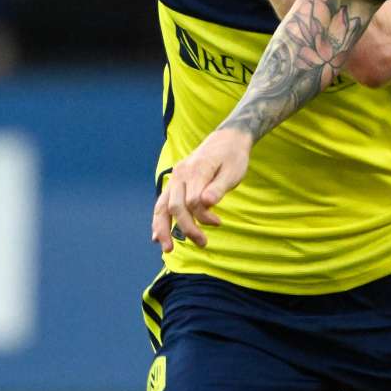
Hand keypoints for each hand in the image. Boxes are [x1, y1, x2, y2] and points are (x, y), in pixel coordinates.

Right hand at [151, 128, 251, 252]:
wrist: (226, 140)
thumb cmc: (232, 158)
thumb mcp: (233, 172)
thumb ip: (219, 188)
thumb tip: (206, 203)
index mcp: (196, 169)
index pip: (193, 200)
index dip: (204, 216)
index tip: (219, 223)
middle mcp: (180, 174)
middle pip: (176, 206)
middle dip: (187, 227)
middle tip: (203, 244)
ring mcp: (175, 179)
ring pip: (162, 206)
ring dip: (163, 229)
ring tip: (168, 249)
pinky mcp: (174, 184)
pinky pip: (162, 204)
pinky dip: (158, 220)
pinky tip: (157, 237)